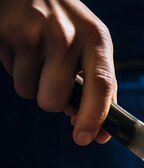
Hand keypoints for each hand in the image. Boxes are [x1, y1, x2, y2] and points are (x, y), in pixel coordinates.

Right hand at [0, 0, 115, 144]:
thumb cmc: (66, 23)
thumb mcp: (91, 44)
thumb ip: (97, 84)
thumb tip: (94, 131)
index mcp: (97, 40)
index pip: (103, 85)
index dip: (94, 116)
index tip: (86, 138)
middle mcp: (69, 36)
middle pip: (56, 100)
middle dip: (52, 102)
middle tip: (53, 80)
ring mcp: (37, 34)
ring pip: (30, 93)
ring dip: (32, 85)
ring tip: (37, 57)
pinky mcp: (9, 34)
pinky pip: (12, 76)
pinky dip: (15, 68)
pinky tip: (22, 48)